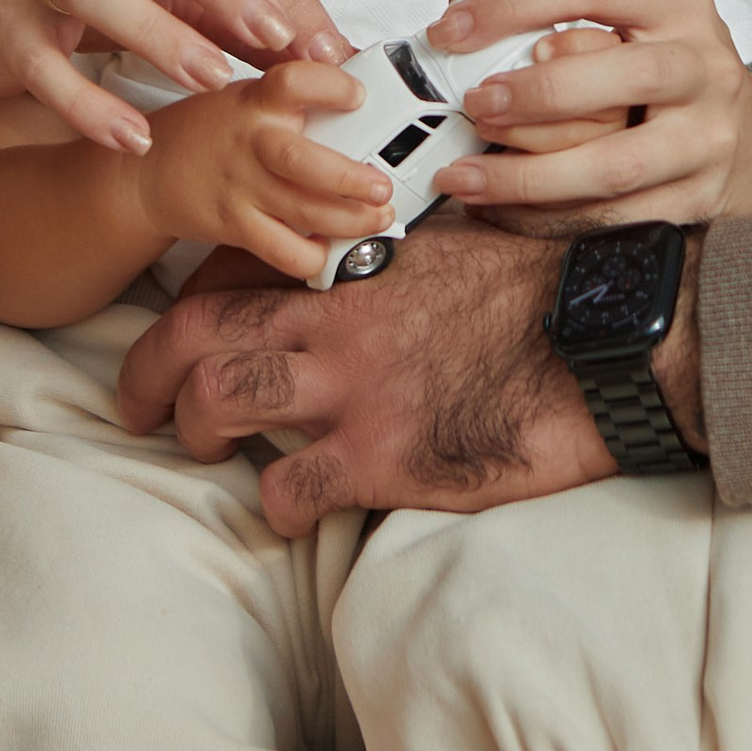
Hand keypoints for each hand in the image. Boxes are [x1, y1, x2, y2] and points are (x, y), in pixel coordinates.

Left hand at [116, 215, 708, 533]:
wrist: (614, 338)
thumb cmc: (556, 285)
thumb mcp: (468, 239)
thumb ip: (408, 252)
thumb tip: (393, 255)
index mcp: (357, 260)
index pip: (238, 265)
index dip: (192, 297)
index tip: (187, 322)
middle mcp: (337, 318)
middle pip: (196, 334)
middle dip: (148, 370)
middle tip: (137, 402)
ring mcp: (354, 387)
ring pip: (220, 402)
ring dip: (195, 429)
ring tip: (204, 448)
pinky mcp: (383, 456)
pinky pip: (288, 490)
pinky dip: (276, 506)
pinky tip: (292, 511)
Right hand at [140, 66, 400, 282]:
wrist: (148, 172)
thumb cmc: (212, 131)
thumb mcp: (247, 98)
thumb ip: (293, 98)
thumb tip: (358, 87)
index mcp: (257, 100)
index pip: (294, 82)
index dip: (331, 86)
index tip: (359, 96)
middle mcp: (249, 141)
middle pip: (303, 162)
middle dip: (350, 179)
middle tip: (382, 187)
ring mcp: (240, 185)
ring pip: (302, 210)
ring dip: (349, 221)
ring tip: (378, 218)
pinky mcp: (233, 224)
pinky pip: (281, 249)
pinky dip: (311, 255)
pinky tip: (329, 248)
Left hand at [425, 0, 751, 227]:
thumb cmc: (670, 74)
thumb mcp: (633, 24)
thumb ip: (552, 14)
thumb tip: (462, 2)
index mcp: (678, 5)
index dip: (513, 5)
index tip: (451, 28)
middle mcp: (702, 66)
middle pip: (617, 79)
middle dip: (533, 96)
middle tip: (475, 106)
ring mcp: (705, 137)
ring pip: (612, 164)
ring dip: (527, 175)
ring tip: (466, 175)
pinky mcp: (697, 198)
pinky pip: (612, 216)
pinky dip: (547, 217)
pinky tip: (502, 209)